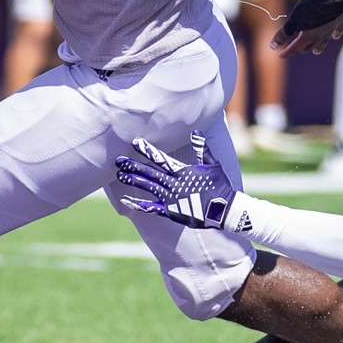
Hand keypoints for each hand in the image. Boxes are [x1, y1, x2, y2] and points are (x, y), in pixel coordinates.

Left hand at [115, 131, 236, 228]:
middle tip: (118, 160)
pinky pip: (151, 208)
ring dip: (133, 180)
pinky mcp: (172, 212)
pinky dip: (138, 204)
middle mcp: (174, 184)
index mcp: (183, 172)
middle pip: (150, 173)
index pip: (161, 159)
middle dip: (133, 165)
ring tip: (119, 174)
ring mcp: (172, 199)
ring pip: (148, 187)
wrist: (225, 210)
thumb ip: (202, 148)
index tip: (135, 142)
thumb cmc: (220, 186)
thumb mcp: (213, 164)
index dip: (147, 150)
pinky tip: (125, 200)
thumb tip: (196, 131)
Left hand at [272, 0, 342, 57]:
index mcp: (309, 37)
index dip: (287, 53)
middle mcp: (321, 35)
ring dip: (319, 47)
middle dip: (301, 50)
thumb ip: (283, 34)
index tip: (280, 55)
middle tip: (296, 51)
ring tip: (316, 52)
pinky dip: (335, 34)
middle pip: (310, 46)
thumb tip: (273, 46)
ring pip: (324, 41)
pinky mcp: (340, 20)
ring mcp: (332, 28)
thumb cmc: (311, 7)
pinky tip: (335, 36)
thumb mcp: (293, 20)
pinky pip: (338, 30)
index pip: (296, 49)